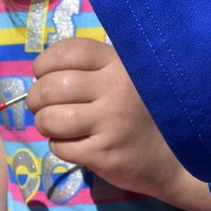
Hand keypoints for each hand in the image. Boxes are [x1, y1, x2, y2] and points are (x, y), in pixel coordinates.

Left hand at [26, 38, 210, 210]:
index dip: (44, 64)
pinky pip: (59, 147)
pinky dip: (59, 146)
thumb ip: (93, 69)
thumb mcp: (127, 78)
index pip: (67, 52)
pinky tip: (74, 143)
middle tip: (41, 105)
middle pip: (50, 87)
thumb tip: (42, 74)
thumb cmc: (142, 113)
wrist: (175, 158)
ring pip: (49, 119)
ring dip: (44, 123)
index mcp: (119, 64)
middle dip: (36, 98)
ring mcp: (110, 123)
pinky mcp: (103, 153)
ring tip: (55, 125)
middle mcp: (115, 90)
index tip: (42, 75)